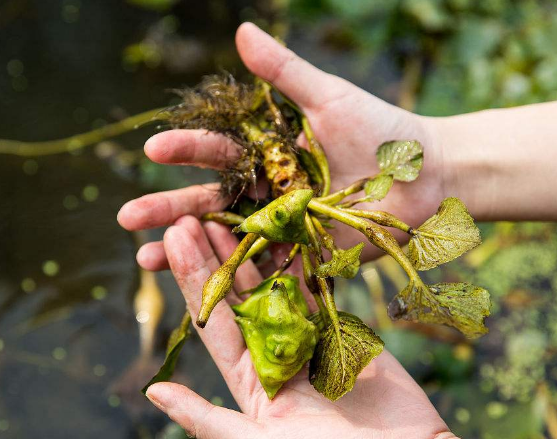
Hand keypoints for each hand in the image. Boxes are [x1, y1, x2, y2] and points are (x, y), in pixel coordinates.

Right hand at [117, 22, 445, 270]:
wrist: (430, 177)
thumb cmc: (383, 131)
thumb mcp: (329, 98)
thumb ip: (285, 72)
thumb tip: (240, 30)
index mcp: (268, 152)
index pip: (216, 151)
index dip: (185, 149)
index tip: (154, 148)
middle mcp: (267, 190)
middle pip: (208, 201)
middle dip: (166, 209)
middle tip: (126, 217)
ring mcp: (281, 227)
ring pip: (224, 240)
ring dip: (184, 251)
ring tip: (143, 261)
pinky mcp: (302, 257)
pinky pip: (261, 271)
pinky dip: (230, 281)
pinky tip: (196, 291)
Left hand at [145, 216, 454, 438]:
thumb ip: (205, 420)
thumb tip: (153, 392)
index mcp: (248, 378)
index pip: (211, 319)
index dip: (191, 278)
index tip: (173, 239)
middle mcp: (271, 352)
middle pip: (235, 294)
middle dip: (212, 254)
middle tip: (190, 213)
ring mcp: (305, 337)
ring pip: (272, 283)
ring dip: (251, 249)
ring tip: (228, 213)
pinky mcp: (339, 327)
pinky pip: (315, 287)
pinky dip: (299, 259)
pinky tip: (281, 228)